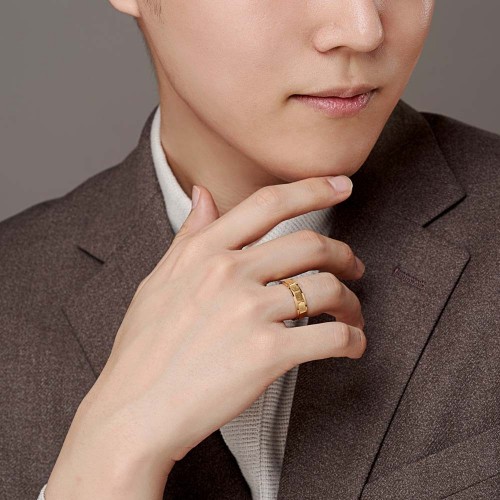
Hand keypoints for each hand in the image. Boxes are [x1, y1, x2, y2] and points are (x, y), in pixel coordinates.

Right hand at [47, 175, 364, 498]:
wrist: (133, 411)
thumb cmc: (142, 351)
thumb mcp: (158, 281)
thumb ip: (188, 236)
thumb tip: (202, 194)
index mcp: (205, 252)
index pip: (268, 203)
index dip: (312, 188)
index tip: (340, 185)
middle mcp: (229, 272)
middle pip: (310, 245)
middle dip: (344, 254)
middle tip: (354, 267)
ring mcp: (249, 311)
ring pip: (328, 288)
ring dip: (351, 301)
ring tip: (351, 314)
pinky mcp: (267, 353)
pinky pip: (331, 336)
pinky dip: (352, 339)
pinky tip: (352, 345)